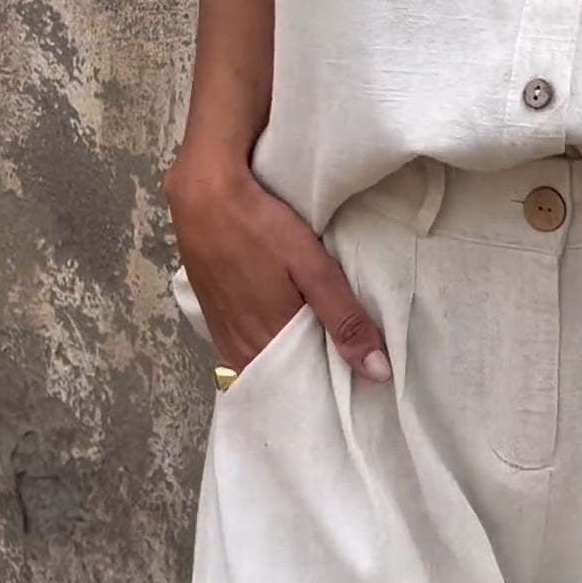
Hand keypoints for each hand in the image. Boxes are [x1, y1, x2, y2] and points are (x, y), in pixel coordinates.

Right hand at [163, 149, 391, 383]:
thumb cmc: (261, 228)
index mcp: (268, 342)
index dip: (330, 388)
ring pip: (260, 363)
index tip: (356, 388)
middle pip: (281, 377)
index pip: (305, 387)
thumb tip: (378, 372)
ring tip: (316, 350)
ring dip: (286, 361)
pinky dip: (264, 348)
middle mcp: (240, 348)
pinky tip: (280, 331)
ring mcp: (222, 333)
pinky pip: (241, 348)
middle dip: (310, 376)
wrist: (203, 195)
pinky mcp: (212, 315)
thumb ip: (344, 319)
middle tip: (342, 369)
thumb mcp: (312, 268)